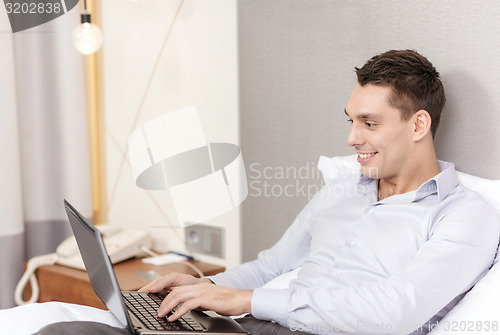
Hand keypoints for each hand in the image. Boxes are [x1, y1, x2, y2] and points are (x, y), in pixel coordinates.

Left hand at [138, 272, 252, 320]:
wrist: (241, 299)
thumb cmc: (227, 302)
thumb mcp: (209, 301)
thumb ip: (198, 302)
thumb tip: (187, 308)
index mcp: (198, 286)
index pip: (177, 288)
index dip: (166, 294)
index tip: (158, 302)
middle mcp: (198, 286)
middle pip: (174, 291)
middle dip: (163, 301)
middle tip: (157, 311)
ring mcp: (201, 291)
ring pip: (178, 296)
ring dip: (167, 306)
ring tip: (161, 314)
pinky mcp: (205, 298)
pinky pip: (187, 305)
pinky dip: (177, 311)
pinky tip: (173, 317)